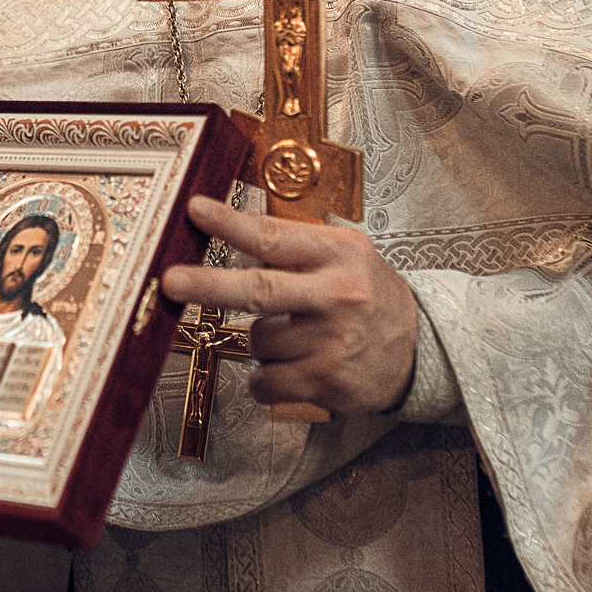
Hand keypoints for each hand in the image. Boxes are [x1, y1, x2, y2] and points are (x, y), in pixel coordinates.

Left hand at [157, 196, 419, 415]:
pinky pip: (264, 380)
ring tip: (298, 338)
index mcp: (340, 254)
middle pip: (259, 290)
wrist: (421, 351)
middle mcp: (339, 295)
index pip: (274, 237)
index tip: (195, 210)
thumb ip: (296, 248)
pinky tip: (296, 368)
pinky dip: (266, 378)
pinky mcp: (326, 381)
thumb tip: (231, 234)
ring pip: (257, 340)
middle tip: (169, 280)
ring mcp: (333, 341)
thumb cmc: (370, 298)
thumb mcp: (346, 257)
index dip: (230, 224)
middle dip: (208, 284)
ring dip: (261, 341)